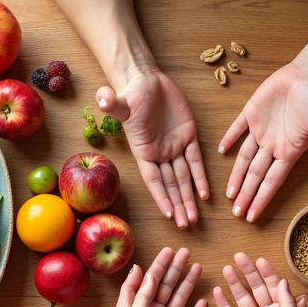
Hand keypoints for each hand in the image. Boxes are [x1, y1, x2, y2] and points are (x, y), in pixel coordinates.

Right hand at [98, 71, 208, 228]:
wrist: (146, 82)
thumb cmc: (131, 94)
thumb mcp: (121, 102)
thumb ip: (112, 104)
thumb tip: (102, 98)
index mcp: (144, 151)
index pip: (154, 179)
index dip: (162, 197)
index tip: (169, 214)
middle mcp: (159, 154)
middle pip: (171, 184)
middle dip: (178, 204)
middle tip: (186, 224)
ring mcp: (174, 147)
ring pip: (184, 177)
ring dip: (189, 197)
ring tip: (194, 218)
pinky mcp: (188, 136)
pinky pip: (196, 160)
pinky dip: (201, 177)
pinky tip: (205, 194)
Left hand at [102, 247, 207, 306]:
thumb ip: (140, 294)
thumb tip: (140, 269)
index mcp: (138, 306)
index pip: (151, 280)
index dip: (159, 265)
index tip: (168, 251)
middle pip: (168, 286)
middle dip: (176, 269)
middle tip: (186, 252)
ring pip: (181, 300)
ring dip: (188, 284)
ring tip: (198, 268)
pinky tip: (204, 301)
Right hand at [212, 253, 307, 306]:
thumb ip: (287, 302)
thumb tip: (284, 281)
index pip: (275, 286)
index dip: (267, 272)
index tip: (259, 260)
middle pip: (257, 288)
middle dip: (248, 272)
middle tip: (239, 256)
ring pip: (242, 299)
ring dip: (235, 284)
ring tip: (227, 268)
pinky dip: (224, 305)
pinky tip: (218, 291)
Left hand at [219, 62, 307, 221]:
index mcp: (289, 151)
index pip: (272, 181)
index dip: (261, 199)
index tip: (252, 216)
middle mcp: (273, 144)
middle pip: (256, 175)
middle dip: (246, 194)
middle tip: (236, 213)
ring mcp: (261, 129)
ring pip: (244, 158)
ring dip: (236, 175)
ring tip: (229, 194)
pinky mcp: (252, 111)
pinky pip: (237, 128)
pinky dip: (229, 138)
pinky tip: (221, 151)